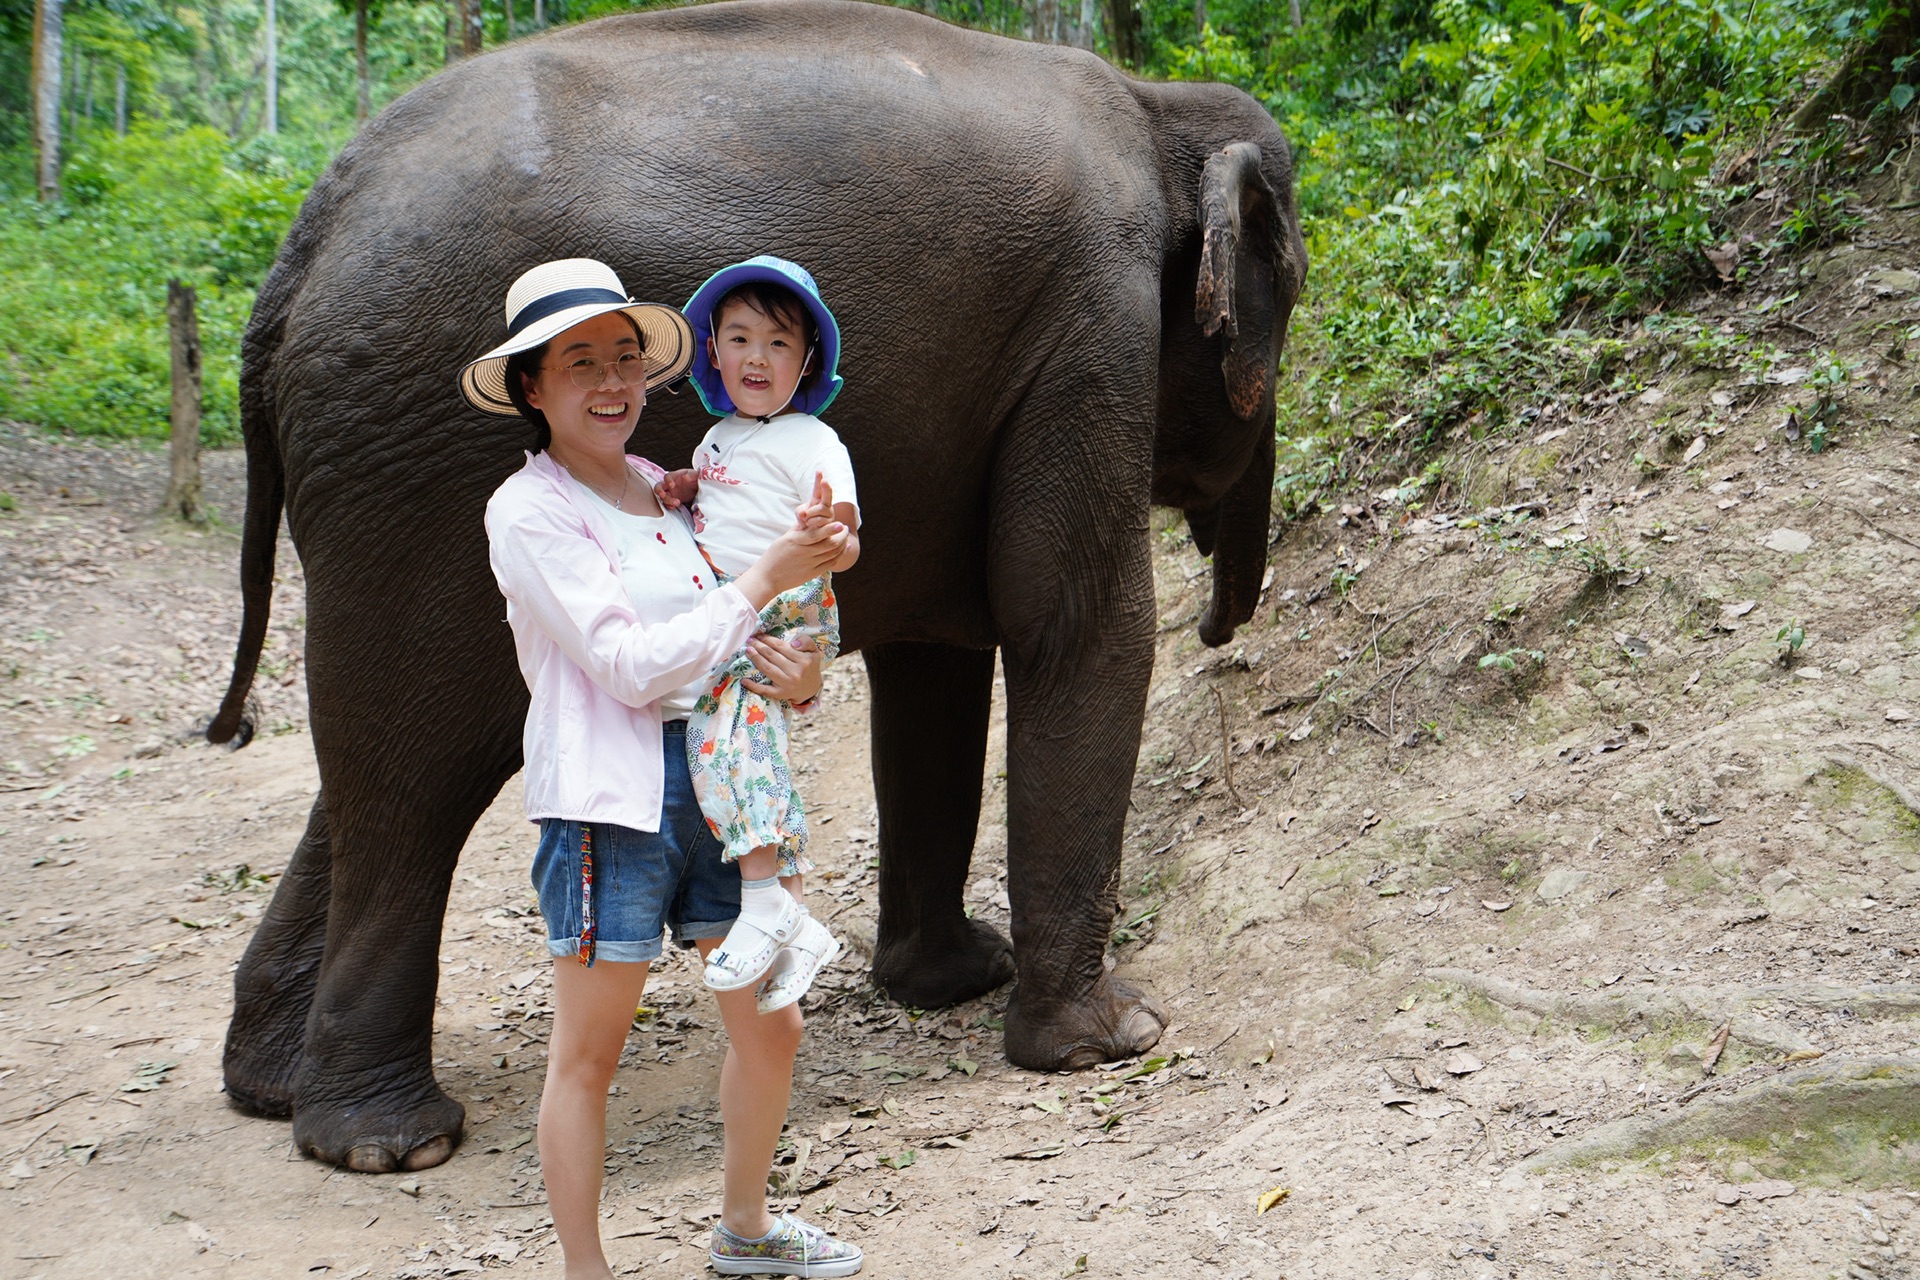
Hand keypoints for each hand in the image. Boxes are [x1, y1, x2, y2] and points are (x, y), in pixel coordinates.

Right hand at [654, 469, 698, 509]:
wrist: (697, 488)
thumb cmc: (694, 479)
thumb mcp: (695, 475)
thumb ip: (691, 475)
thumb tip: (686, 477)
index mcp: (674, 476)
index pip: (667, 477)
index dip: (668, 481)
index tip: (672, 485)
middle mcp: (669, 485)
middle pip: (658, 487)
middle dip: (659, 491)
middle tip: (663, 495)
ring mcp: (670, 493)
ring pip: (663, 497)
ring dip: (668, 500)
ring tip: (677, 503)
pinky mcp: (672, 500)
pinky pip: (667, 504)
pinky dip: (669, 506)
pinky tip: (674, 507)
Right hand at [731, 518, 846, 608]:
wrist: (768, 578)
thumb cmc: (774, 556)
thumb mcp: (784, 538)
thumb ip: (799, 529)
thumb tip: (811, 518)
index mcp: (795, 541)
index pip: (816, 534)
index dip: (830, 529)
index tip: (840, 524)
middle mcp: (804, 553)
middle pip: (830, 544)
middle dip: (842, 535)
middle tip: (844, 528)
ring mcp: (810, 565)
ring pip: (833, 554)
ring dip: (843, 544)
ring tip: (844, 537)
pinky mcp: (813, 573)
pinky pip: (831, 563)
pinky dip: (839, 555)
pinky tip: (842, 549)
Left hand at [741, 634, 822, 703]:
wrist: (811, 689)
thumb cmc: (810, 667)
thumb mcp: (814, 652)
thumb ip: (806, 642)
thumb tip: (793, 643)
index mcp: (804, 660)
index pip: (782, 647)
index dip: (769, 640)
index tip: (760, 635)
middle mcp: (795, 672)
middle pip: (772, 656)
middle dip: (759, 646)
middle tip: (750, 640)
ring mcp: (787, 684)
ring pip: (767, 669)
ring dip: (755, 658)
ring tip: (748, 650)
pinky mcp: (781, 694)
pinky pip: (765, 690)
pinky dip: (753, 686)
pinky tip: (744, 680)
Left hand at [793, 471, 834, 529]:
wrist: (810, 534)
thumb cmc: (805, 521)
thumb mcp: (799, 513)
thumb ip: (799, 512)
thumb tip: (804, 514)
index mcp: (818, 499)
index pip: (818, 488)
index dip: (818, 480)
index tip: (818, 471)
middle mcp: (826, 504)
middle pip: (828, 494)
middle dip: (826, 487)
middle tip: (824, 481)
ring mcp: (829, 513)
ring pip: (821, 509)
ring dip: (810, 514)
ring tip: (807, 520)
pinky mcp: (830, 523)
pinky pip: (819, 520)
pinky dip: (811, 522)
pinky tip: (810, 525)